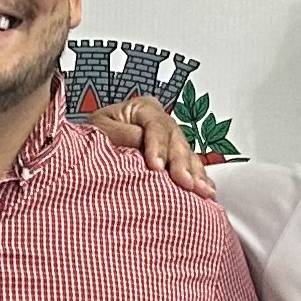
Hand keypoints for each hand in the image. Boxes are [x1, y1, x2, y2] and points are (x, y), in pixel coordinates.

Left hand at [84, 96, 214, 195]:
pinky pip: (191, 167)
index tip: (156, 167)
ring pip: (187, 155)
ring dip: (196, 174)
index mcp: (142, 109)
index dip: (158, 146)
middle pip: (177, 140)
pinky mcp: (174, 158)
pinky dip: (199, 180)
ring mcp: (170, 140)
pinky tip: (208, 191)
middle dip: (182, 164)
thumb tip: (140, 141)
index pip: (156, 125)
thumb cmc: (96, 135)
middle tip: (185, 183)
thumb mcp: (99, 128)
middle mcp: (161, 122)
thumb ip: (119, 134)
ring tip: (203, 191)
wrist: (92, 147)